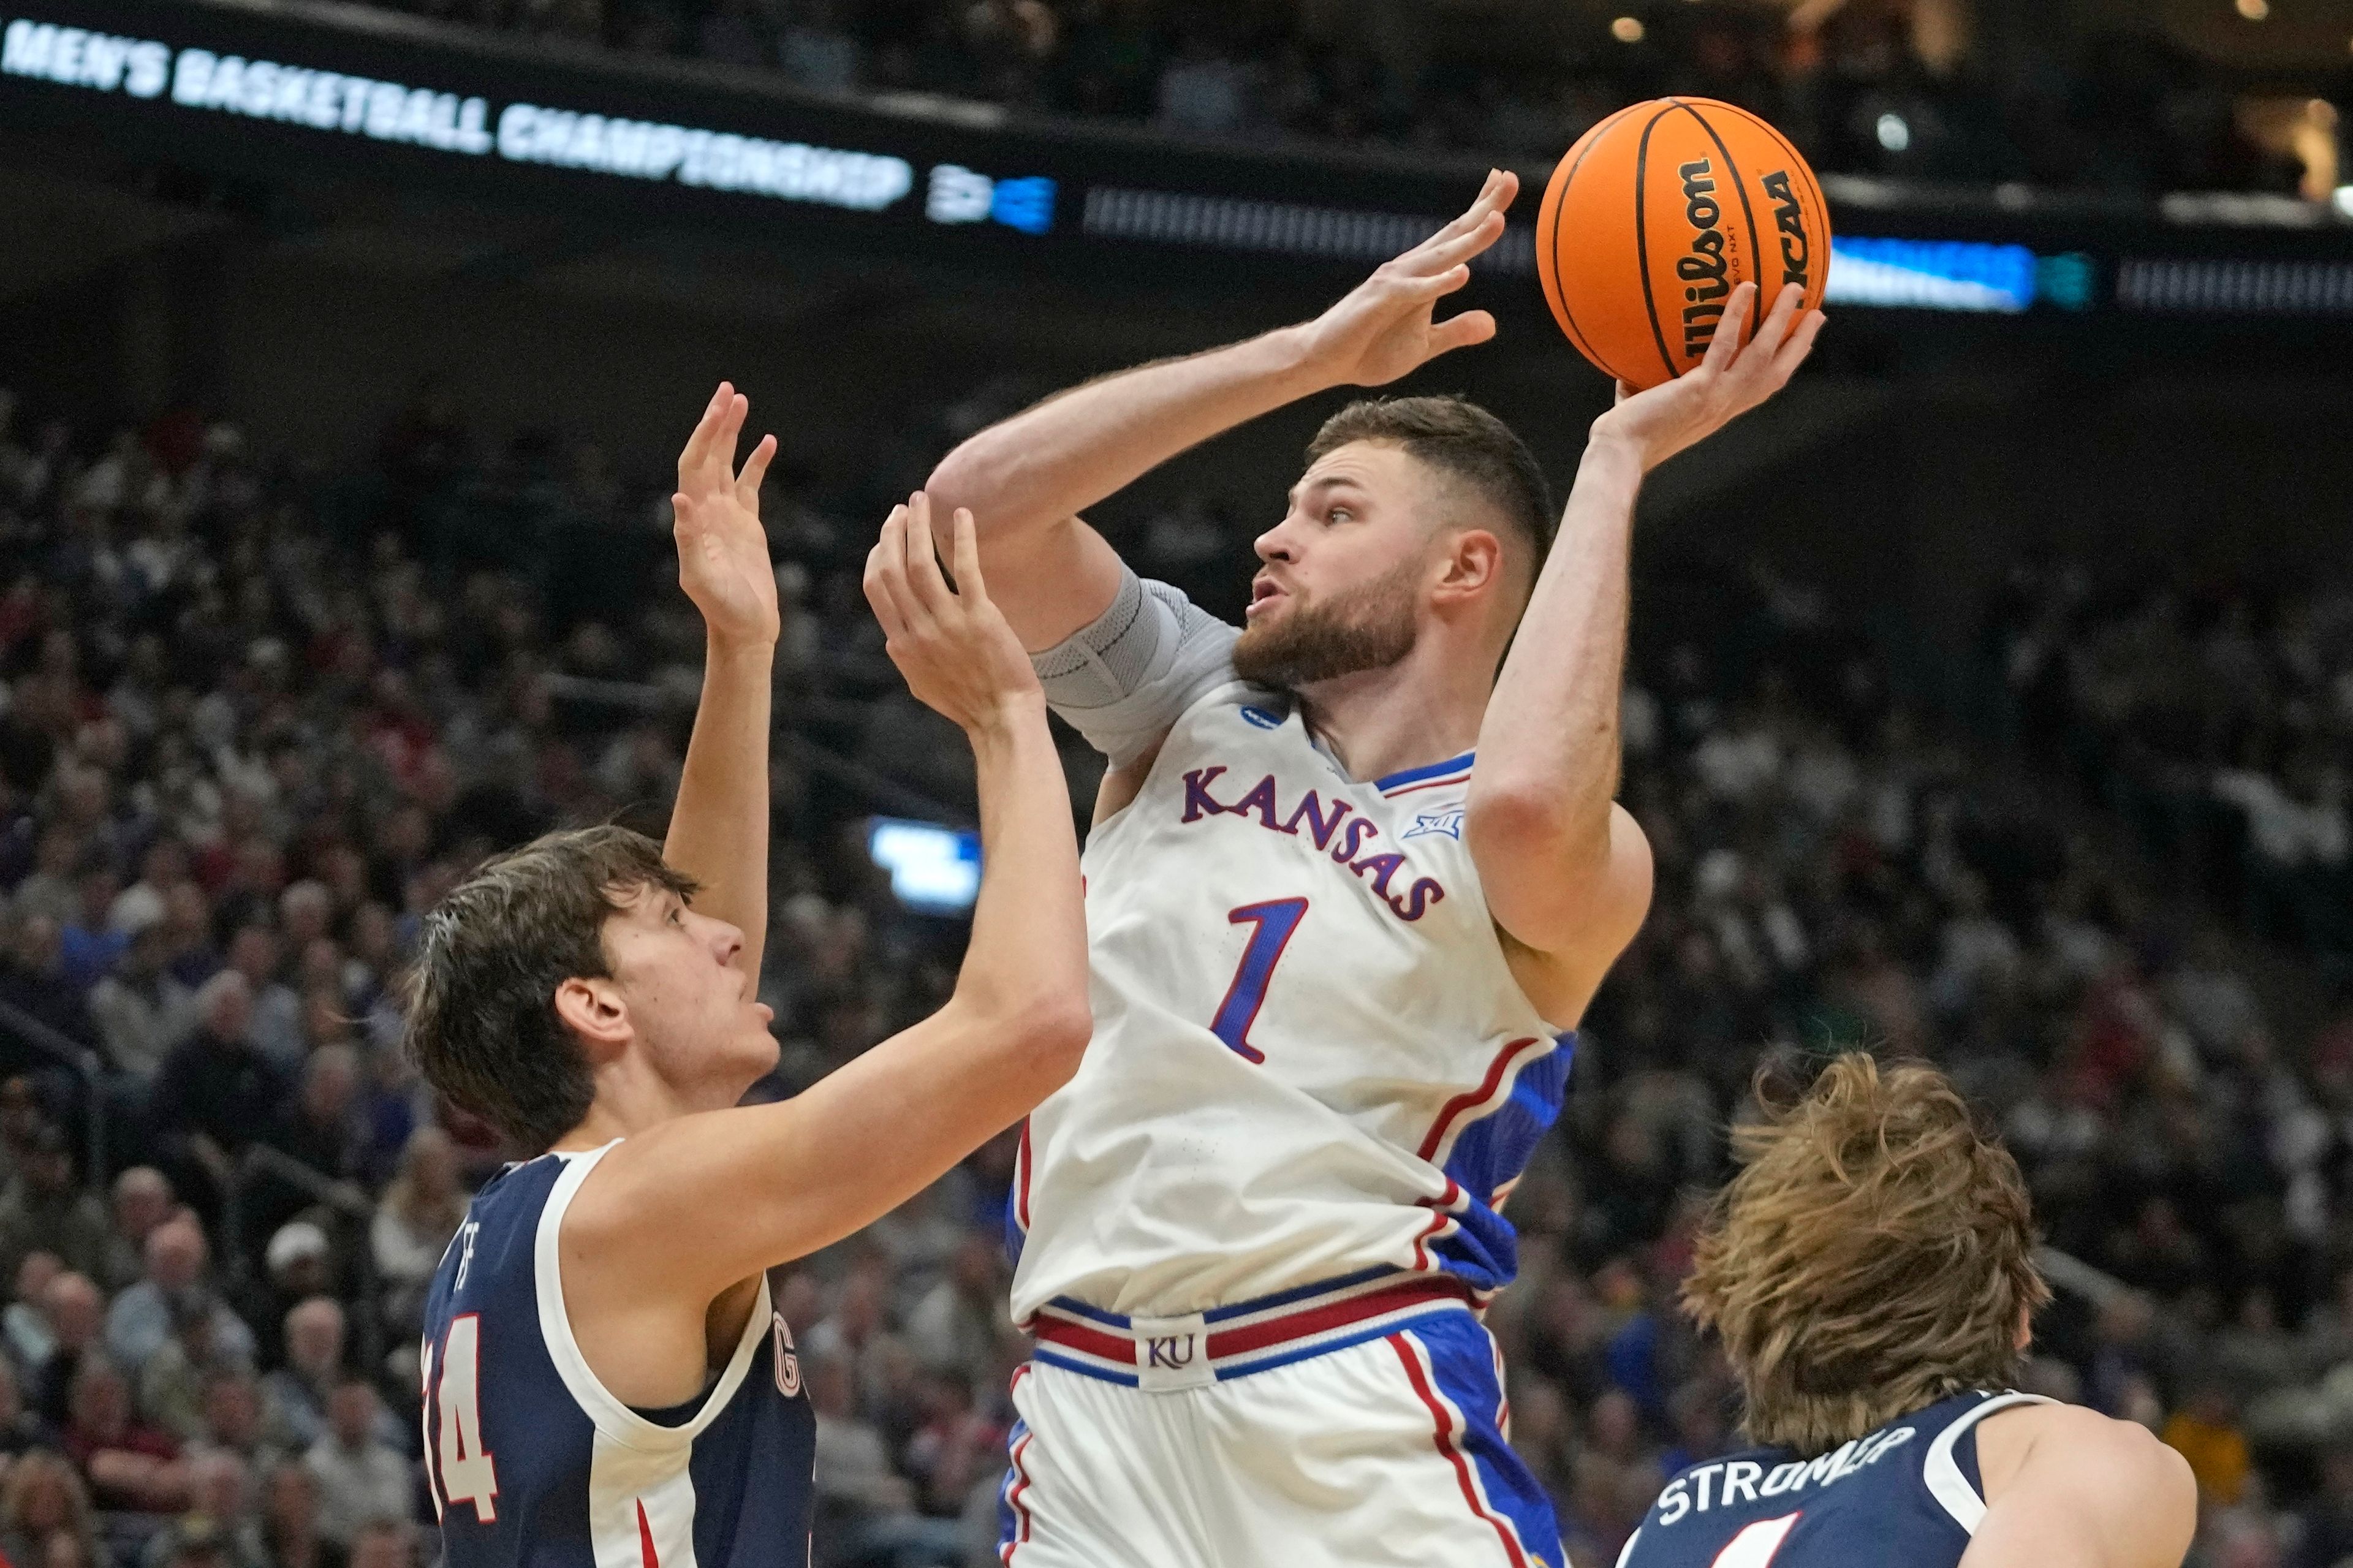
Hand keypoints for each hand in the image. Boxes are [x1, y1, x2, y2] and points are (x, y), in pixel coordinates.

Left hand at [673, 382, 780, 647]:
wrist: (744, 628)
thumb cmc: (723, 609)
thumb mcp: (702, 578)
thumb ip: (689, 540)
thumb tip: (680, 500)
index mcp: (693, 518)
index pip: (694, 464)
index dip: (704, 434)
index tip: (718, 408)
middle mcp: (706, 510)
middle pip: (708, 455)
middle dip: (717, 422)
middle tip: (729, 390)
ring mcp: (726, 515)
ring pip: (727, 463)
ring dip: (732, 433)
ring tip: (742, 401)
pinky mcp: (747, 524)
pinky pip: (750, 483)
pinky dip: (757, 461)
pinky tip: (768, 441)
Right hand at [863, 492, 1040, 732]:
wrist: (1002, 717)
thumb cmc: (967, 702)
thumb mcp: (921, 682)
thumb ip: (905, 654)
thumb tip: (894, 636)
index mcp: (901, 644)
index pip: (876, 588)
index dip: (877, 555)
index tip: (886, 537)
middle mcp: (917, 631)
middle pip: (892, 569)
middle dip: (892, 533)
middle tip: (903, 509)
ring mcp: (946, 623)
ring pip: (919, 564)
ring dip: (917, 526)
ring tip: (920, 501)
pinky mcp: (979, 617)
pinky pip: (965, 569)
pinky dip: (961, 538)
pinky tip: (962, 515)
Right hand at [1295, 169, 1517, 386]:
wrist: (1324, 361)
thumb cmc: (1369, 350)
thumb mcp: (1423, 345)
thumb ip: (1456, 332)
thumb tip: (1493, 324)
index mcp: (1422, 276)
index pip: (1457, 237)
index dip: (1482, 210)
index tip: (1505, 181)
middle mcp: (1409, 270)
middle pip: (1453, 234)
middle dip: (1483, 207)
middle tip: (1510, 179)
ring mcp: (1394, 283)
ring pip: (1439, 257)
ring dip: (1469, 239)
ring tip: (1497, 220)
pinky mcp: (1380, 302)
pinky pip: (1414, 291)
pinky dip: (1438, 283)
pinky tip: (1463, 274)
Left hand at [1588, 283, 1825, 471]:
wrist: (1619, 455)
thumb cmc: (1624, 436)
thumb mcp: (1642, 405)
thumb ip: (1645, 385)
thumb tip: (1631, 365)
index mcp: (1720, 411)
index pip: (1762, 388)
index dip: (1785, 365)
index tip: (1800, 343)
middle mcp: (1727, 406)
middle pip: (1777, 372)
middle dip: (1800, 343)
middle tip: (1817, 313)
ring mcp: (1718, 397)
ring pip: (1763, 353)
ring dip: (1782, 319)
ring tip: (1794, 288)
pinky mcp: (1701, 389)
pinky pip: (1725, 345)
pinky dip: (1737, 315)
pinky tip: (1746, 288)